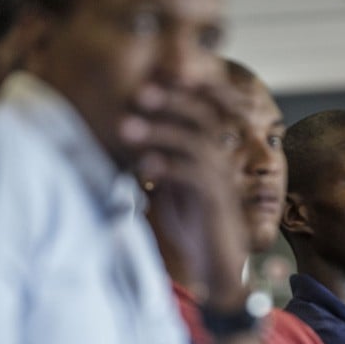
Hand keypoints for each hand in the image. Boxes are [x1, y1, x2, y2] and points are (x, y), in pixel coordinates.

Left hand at [125, 81, 251, 306]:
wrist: (216, 265)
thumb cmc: (195, 224)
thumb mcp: (175, 186)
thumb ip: (162, 159)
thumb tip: (133, 135)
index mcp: (211, 153)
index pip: (201, 110)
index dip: (181, 93)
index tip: (150, 78)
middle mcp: (219, 161)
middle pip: (200, 118)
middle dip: (169, 102)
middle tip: (139, 93)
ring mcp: (219, 180)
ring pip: (192, 144)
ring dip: (157, 133)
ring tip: (125, 128)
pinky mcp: (214, 203)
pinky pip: (192, 177)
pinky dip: (167, 167)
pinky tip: (143, 165)